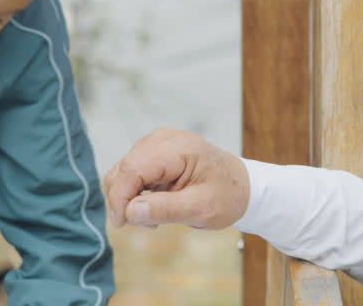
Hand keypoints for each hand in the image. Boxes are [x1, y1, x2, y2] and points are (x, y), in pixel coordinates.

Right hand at [103, 129, 249, 229]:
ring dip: (130, 197)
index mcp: (178, 148)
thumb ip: (166, 209)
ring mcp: (158, 143)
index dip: (120, 196)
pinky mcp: (155, 152)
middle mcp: (164, 139)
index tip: (121, 222)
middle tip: (147, 224)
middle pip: (123, 168)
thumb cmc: (226, 196)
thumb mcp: (201, 209)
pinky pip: (132, 171)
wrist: (242, 187)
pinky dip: (135, 191)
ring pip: (123, 170)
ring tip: (154, 216)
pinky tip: (154, 204)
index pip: (133, 168)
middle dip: (125, 199)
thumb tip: (130, 211)